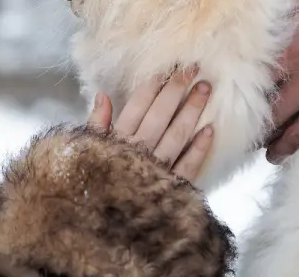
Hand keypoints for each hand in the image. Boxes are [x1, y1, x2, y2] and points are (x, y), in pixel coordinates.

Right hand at [88, 66, 213, 182]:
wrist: (100, 231)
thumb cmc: (91, 186)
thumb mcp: (87, 152)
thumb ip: (96, 125)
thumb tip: (102, 95)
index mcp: (117, 141)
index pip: (138, 106)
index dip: (154, 86)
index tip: (168, 67)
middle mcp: (138, 152)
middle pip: (161, 116)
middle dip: (177, 91)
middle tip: (193, 70)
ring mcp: (156, 170)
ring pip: (177, 135)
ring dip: (192, 111)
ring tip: (206, 89)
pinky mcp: (171, 189)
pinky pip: (188, 166)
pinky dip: (200, 148)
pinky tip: (211, 130)